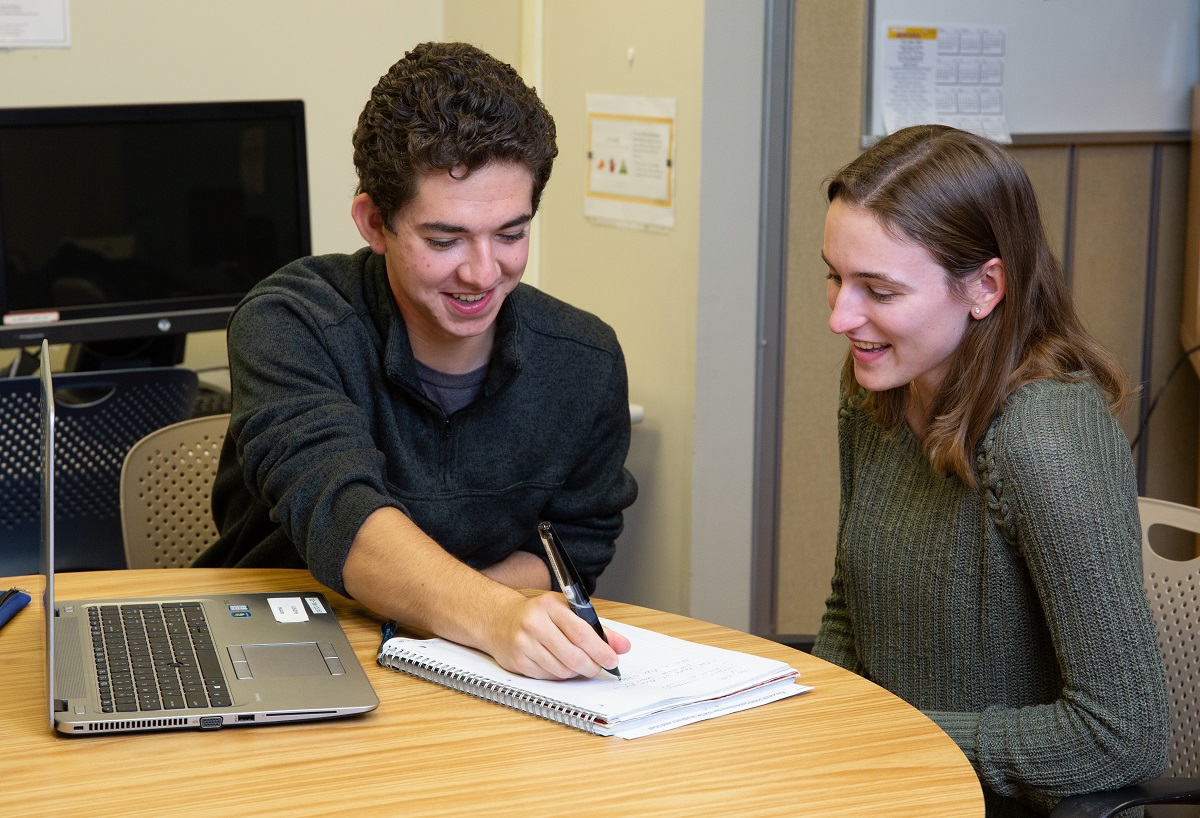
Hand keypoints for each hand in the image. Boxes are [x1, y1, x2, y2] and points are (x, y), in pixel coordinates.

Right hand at [482, 592, 629, 679]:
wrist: (499, 619)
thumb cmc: (538, 614)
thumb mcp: (567, 610)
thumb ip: (596, 627)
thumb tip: (622, 646)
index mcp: (550, 605)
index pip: (581, 632)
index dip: (601, 649)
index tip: (613, 659)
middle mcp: (534, 623)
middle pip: (572, 655)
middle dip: (592, 665)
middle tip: (600, 667)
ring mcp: (524, 643)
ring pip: (562, 669)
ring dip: (576, 671)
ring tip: (580, 664)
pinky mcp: (518, 661)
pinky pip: (548, 676)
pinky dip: (560, 675)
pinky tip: (560, 665)